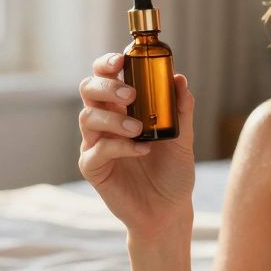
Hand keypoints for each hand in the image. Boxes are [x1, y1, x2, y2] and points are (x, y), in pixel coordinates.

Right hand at [77, 53, 196, 241]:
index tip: (121, 60)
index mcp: (123, 107)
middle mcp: (105, 121)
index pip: (106, 75)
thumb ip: (181, 109)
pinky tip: (142, 150)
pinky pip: (96, 150)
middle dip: (106, 86)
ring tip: (139, 128)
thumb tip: (179, 79)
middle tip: (129, 95)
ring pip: (87, 118)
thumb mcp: (183, 138)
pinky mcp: (93, 167)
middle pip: (88, 89)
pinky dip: (119, 147)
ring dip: (113, 119)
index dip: (107, 64)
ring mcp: (96, 143)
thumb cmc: (173, 171)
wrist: (169, 209)